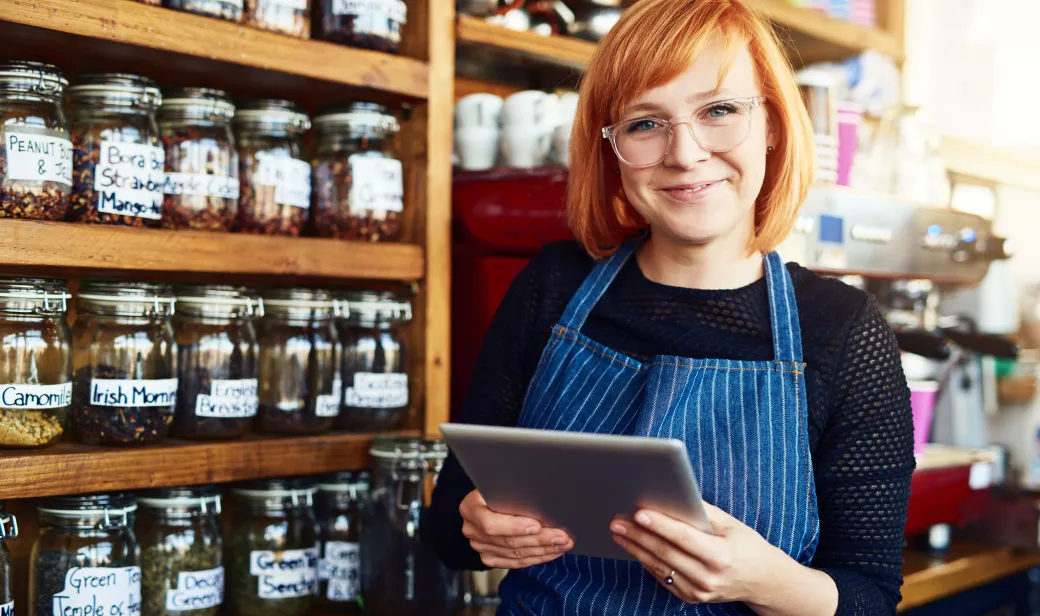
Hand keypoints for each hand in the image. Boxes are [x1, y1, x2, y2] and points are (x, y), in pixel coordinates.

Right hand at [460, 489, 573, 568]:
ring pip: (515, 553)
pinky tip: (551, 552)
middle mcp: (472, 528)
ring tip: (563, 544)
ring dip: (543, 550)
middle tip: (562, 537)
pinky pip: (515, 562)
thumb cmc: (501, 487)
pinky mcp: (489, 557)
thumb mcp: (504, 482)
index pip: (491, 523)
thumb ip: (516, 491)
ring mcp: (479, 545)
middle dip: (539, 539)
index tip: (538, 525)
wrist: (489, 498)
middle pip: (508, 540)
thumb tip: (544, 499)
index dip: (515, 526)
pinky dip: (536, 558)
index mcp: (471, 506)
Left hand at [609, 503, 786, 604]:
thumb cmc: (747, 546)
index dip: (659, 525)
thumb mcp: (731, 524)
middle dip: (638, 535)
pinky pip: (663, 577)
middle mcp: (709, 578)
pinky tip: (634, 547)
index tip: (638, 512)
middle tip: (617, 520)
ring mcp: (699, 591)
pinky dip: (646, 561)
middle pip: (665, 553)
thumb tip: (672, 493)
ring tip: (618, 532)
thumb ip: (702, 512)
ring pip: (659, 567)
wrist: (763, 581)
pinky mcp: (691, 598)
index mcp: (721, 556)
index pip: (683, 538)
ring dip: (635, 548)